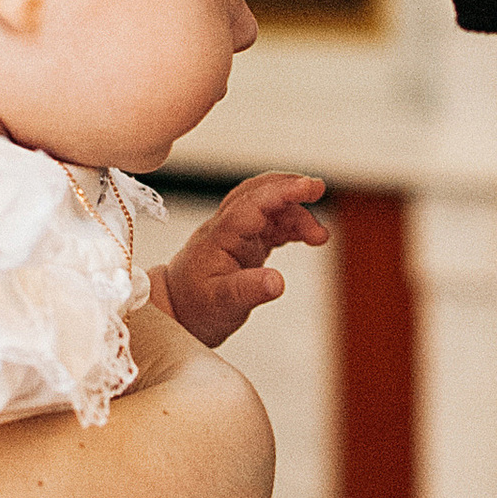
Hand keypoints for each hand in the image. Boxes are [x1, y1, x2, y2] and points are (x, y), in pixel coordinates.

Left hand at [159, 174, 329, 348]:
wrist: (176, 311)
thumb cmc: (194, 306)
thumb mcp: (221, 305)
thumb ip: (249, 291)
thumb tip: (278, 282)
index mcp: (220, 236)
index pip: (252, 203)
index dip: (280, 192)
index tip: (307, 187)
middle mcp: (228, 228)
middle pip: (258, 192)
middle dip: (289, 186)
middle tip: (317, 188)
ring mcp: (236, 234)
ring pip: (269, 208)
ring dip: (296, 213)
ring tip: (320, 236)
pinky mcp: (245, 243)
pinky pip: (271, 224)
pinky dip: (293, 224)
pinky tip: (309, 236)